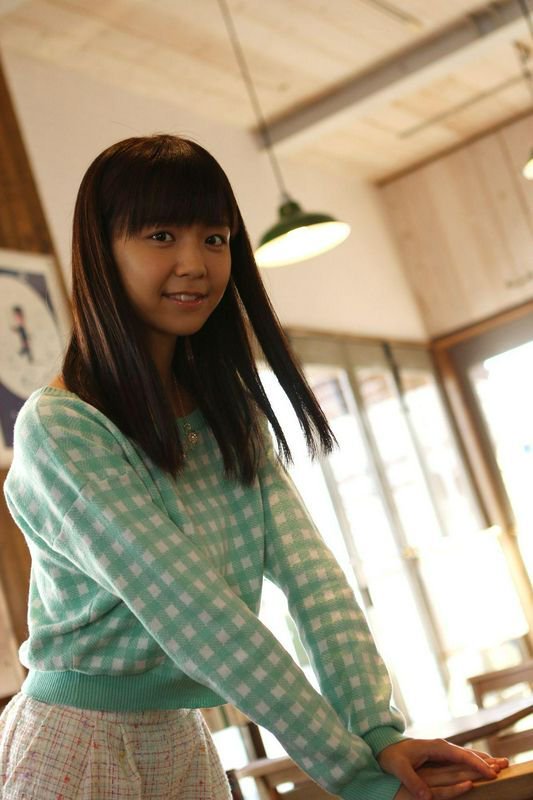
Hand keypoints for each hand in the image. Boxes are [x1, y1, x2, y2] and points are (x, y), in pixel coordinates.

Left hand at [377, 738, 507, 799]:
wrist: (384, 745)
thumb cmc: (392, 756)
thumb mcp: (399, 767)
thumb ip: (412, 781)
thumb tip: (426, 798)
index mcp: (436, 747)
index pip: (461, 756)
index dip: (477, 765)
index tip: (491, 773)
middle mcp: (442, 746)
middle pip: (468, 753)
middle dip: (486, 760)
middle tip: (505, 766)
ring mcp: (442, 749)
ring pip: (467, 754)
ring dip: (483, 759)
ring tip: (500, 764)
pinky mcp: (441, 754)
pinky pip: (461, 758)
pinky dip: (474, 761)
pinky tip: (482, 765)